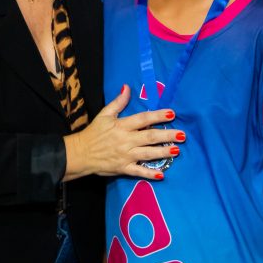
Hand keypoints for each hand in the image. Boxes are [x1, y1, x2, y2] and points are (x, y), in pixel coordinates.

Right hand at [63, 85, 184, 180]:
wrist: (80, 153)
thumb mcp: (104, 114)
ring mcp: (125, 155)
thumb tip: (127, 87)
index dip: (158, 116)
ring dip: (163, 152)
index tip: (172, 114)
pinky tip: (161, 174)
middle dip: (167, 135)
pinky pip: (138, 171)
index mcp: (122, 125)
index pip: (143, 119)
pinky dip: (149, 173)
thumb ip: (118, 102)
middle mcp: (126, 140)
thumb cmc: (93, 132)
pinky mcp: (123, 168)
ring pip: (147, 153)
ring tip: (177, 150)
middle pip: (150, 137)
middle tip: (182, 135)